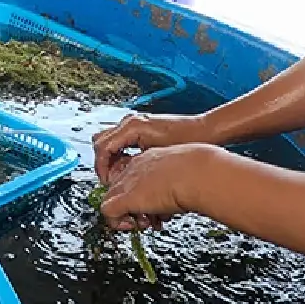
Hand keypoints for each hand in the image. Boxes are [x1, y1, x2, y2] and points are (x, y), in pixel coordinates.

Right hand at [92, 112, 216, 182]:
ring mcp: (135, 122)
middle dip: (103, 163)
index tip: (106, 182)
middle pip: (100, 142)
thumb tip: (119, 179)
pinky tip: (131, 165)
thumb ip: (133, 166)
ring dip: (111, 158)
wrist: (204, 130)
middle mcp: (130, 121)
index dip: (102, 168)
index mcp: (132, 127)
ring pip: (108, 140)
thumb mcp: (157, 158)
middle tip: (111, 180)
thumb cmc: (186, 142)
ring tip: (121, 174)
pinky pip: (120, 140)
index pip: (103, 148)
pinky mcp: (141, 127)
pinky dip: (120, 153)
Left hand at [99, 144, 220, 231]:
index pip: (134, 177)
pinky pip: (107, 211)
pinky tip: (132, 225)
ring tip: (144, 223)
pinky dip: (116, 222)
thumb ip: (180, 182)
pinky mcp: (126, 198)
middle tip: (146, 218)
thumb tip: (184, 196)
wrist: (199, 173)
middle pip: (120, 188)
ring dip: (126, 215)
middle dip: (132, 206)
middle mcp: (136, 168)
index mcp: (150, 159)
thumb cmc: (201, 173)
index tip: (154, 204)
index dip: (141, 194)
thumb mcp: (188, 173)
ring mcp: (128, 182)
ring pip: (111, 199)